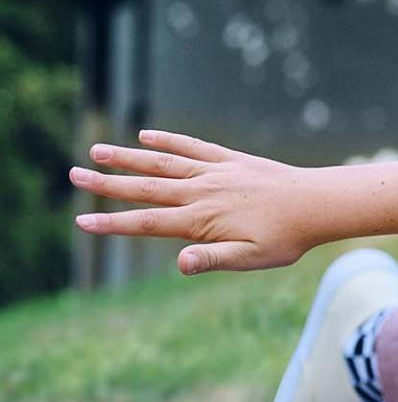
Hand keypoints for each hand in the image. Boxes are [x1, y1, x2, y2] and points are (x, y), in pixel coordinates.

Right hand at [70, 129, 319, 274]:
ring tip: (97, 151)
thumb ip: (213, 260)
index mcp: (201, 220)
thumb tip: (180, 264)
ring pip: (163, 163)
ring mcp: (215, 172)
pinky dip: (168, 142)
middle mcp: (202, 192)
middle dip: (107, 184)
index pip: (147, 222)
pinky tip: (146, 137)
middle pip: (145, 187)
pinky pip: (193, 147)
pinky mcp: (231, 160)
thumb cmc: (287, 238)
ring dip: (128, 158)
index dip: (112, 224)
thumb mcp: (252, 258)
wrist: (319, 204)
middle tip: (73, 175)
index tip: (81, 222)